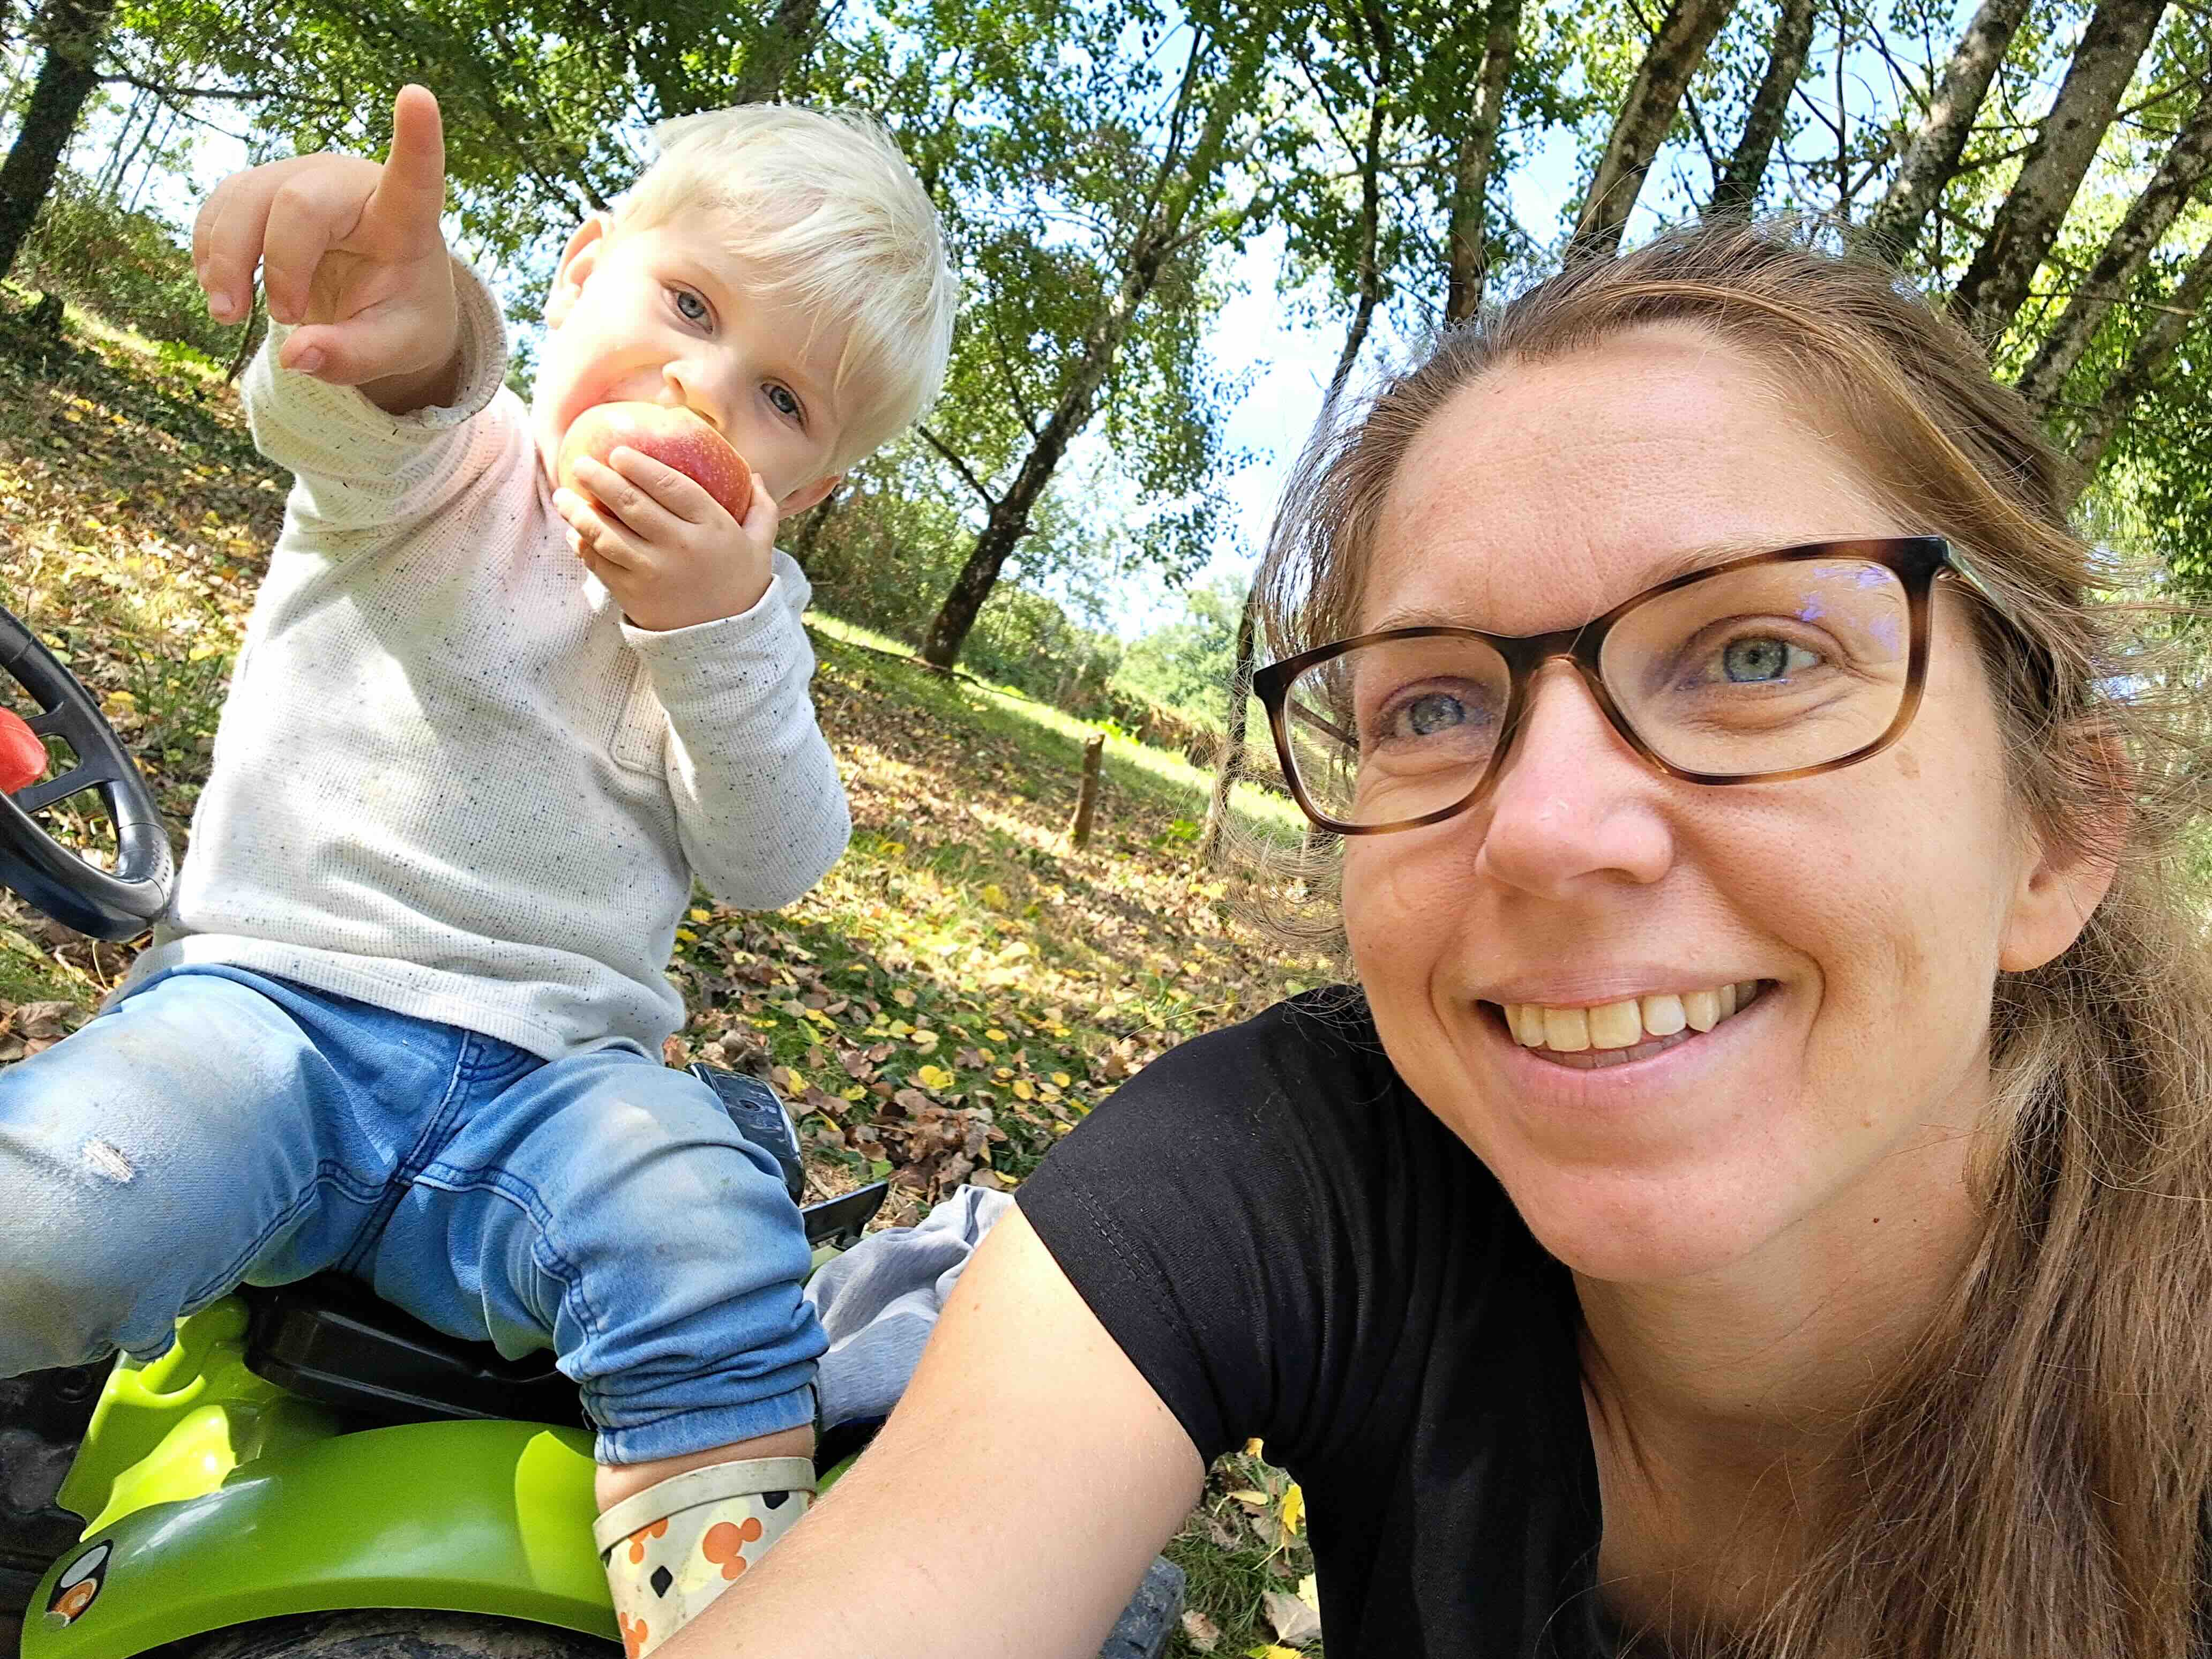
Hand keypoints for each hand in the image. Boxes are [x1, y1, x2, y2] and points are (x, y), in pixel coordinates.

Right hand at [193, 85, 456, 403]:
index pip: (414, 174)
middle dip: (277, 266)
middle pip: (296, 203)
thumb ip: (354, 358)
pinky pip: (220, 209)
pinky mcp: (262, 189)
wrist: (380, 296)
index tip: (419, 96)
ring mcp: (300, 179)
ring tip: (229, 317)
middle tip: (284, 320)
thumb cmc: (401, 315)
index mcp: (404, 218)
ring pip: (245, 199)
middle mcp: (349, 183)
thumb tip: (296, 357)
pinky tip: (219, 291)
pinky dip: (210, 252)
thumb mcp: (396, 349)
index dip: (417, 137)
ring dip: (226, 261)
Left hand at [555, 449, 779, 630]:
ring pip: (605, 533)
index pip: (669, 485)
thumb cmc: (741, 585)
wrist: (728, 642)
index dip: (640, 466)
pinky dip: (583, 545)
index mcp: (711, 527)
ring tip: (564, 497)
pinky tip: (574, 532)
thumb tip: (758, 476)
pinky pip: (599, 563)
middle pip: (630, 504)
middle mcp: (679, 546)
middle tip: (580, 465)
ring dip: (578, 512)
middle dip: (599, 479)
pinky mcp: (633, 594)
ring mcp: (652, 572)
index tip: (617, 453)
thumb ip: (761, 509)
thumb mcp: (759, 546)